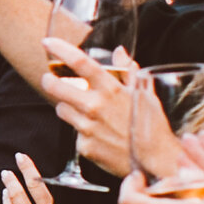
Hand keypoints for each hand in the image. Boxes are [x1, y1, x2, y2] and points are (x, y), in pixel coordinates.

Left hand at [45, 35, 137, 179]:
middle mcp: (94, 107)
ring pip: (61, 110)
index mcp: (110, 89)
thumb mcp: (144, 93)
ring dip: (68, 107)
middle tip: (49, 79)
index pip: (79, 62)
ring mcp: (87, 128)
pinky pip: (75, 134)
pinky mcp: (84, 147)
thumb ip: (128, 70)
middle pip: (54, 87)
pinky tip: (98, 134)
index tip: (47, 42)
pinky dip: (82, 132)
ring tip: (83, 110)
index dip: (59, 49)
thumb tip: (119, 51)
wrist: (156, 161)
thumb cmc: (151, 124)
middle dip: (48, 80)